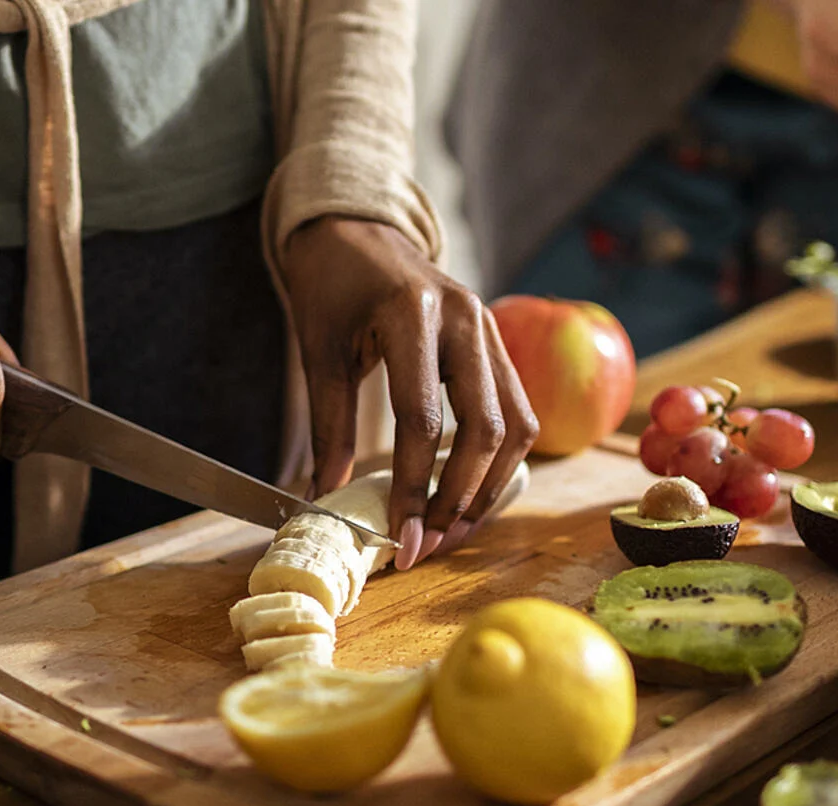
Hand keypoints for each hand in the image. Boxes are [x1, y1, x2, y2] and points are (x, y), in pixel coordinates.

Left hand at [283, 216, 537, 568]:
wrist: (359, 230)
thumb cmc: (334, 287)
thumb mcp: (319, 352)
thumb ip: (330, 427)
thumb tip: (328, 498)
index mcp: (414, 314)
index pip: (423, 421)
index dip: (413, 488)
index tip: (401, 538)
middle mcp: (467, 320)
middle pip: (485, 430)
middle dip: (459, 498)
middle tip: (429, 543)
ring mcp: (491, 330)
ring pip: (515, 426)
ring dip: (488, 487)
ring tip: (452, 528)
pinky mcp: (500, 345)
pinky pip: (518, 413)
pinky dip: (500, 461)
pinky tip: (471, 491)